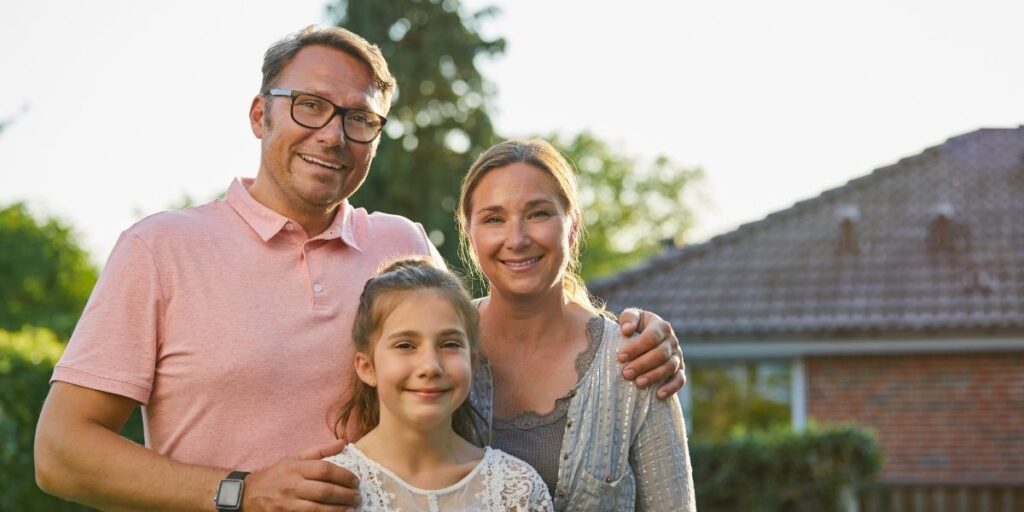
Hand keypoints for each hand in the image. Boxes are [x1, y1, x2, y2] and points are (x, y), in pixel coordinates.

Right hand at [243, 439, 360, 511]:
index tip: (355, 481)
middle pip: (324, 491)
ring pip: (317, 509)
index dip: (344, 476)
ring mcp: (287, 504)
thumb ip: (319, 450)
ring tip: (351, 508)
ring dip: (338, 510)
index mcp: (295, 467)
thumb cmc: (276, 475)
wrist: (249, 495)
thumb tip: (343, 442)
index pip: (324, 470)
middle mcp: (291, 485)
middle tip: (357, 496)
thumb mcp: (294, 458)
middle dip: (345, 495)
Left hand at [617, 308, 685, 398]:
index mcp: (661, 326)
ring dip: (654, 376)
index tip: (620, 357)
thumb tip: (627, 330)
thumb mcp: (630, 318)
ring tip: (638, 383)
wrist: (643, 339)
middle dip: (642, 364)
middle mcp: (672, 341)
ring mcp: (677, 356)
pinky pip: (680, 380)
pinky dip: (671, 388)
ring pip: (670, 367)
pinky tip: (658, 395)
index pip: (651, 336)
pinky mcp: (680, 371)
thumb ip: (628, 318)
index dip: (636, 347)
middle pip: (661, 353)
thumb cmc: (634, 328)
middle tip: (626, 373)